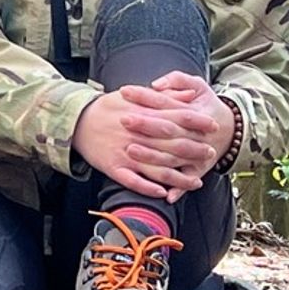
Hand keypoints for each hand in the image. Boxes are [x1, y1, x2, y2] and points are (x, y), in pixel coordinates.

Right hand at [71, 76, 235, 202]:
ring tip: (195, 181)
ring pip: (158, 169)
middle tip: (211, 153)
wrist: (76, 121)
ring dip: (180, 177)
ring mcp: (126, 153)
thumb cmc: (107, 108)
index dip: (197, 122)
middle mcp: (137, 135)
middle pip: (172, 145)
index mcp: (142, 115)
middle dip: (195, 150)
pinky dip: (151, 189)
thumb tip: (189, 96)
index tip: (212, 125)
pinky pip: (135, 182)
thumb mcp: (134, 96)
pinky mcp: (115, 168)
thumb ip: (163, 97)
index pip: (176, 117)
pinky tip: (164, 194)